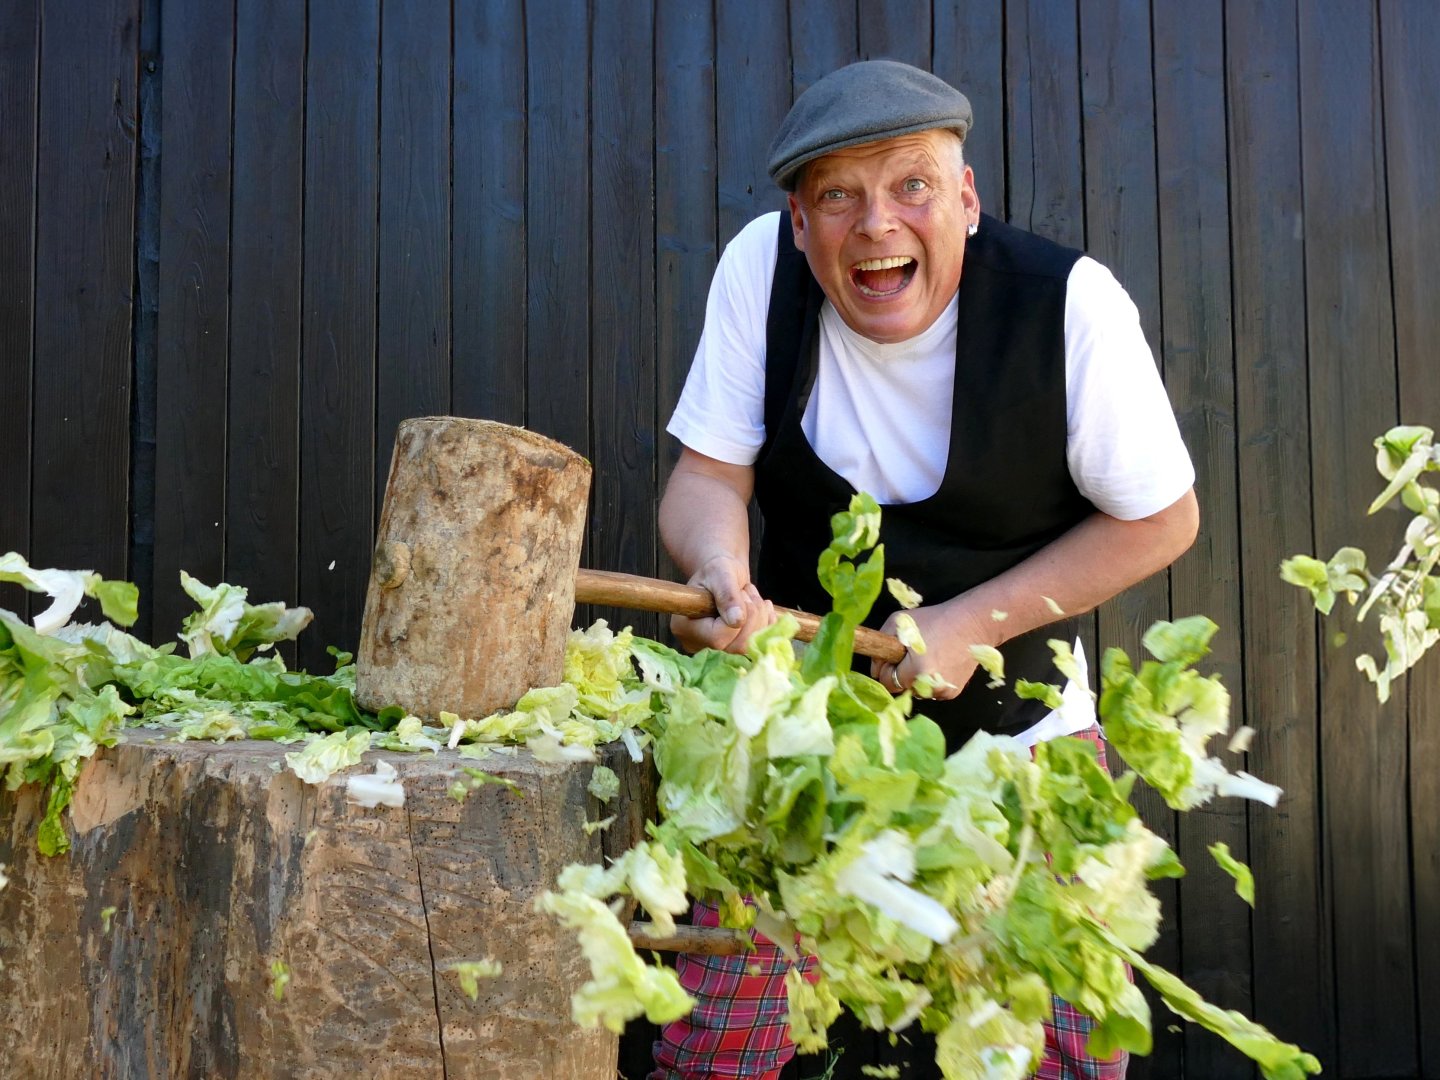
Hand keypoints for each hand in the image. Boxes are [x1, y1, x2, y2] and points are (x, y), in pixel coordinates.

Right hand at [670, 555, 775, 654]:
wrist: (723, 577)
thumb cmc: (717, 572)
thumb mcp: (720, 574)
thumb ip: (727, 595)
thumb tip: (737, 621)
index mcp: (685, 627)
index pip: (717, 638)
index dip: (737, 619)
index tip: (741, 594)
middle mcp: (698, 645)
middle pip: (734, 647)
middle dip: (752, 617)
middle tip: (748, 593)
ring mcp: (715, 651)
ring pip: (748, 648)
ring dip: (760, 619)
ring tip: (753, 597)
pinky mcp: (732, 650)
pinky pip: (757, 648)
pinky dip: (768, 626)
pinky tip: (764, 608)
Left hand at [870, 598, 995, 699]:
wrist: (974, 623)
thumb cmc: (935, 619)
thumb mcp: (899, 622)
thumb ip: (880, 643)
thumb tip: (875, 668)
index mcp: (917, 670)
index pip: (887, 682)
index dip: (886, 668)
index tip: (893, 656)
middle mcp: (931, 686)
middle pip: (901, 688)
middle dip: (901, 674)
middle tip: (911, 654)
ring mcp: (944, 691)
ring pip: (916, 691)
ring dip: (915, 679)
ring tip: (928, 657)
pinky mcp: (954, 692)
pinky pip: (931, 691)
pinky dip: (930, 681)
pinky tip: (940, 663)